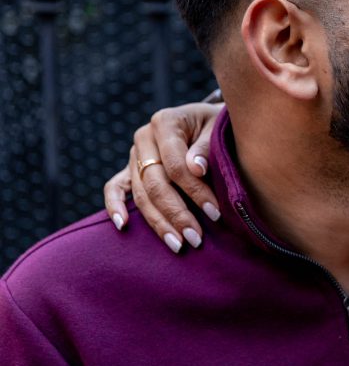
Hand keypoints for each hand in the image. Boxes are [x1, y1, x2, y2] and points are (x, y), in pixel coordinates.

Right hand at [103, 102, 223, 252]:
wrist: (207, 120)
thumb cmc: (216, 125)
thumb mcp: (217, 129)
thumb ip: (206, 147)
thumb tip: (196, 169)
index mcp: (165, 123)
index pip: (175, 164)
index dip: (194, 190)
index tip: (215, 212)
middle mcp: (144, 138)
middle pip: (155, 183)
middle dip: (177, 214)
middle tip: (196, 238)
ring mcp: (134, 155)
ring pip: (140, 193)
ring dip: (158, 222)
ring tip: (177, 244)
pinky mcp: (130, 169)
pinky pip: (115, 188)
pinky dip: (115, 206)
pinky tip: (123, 226)